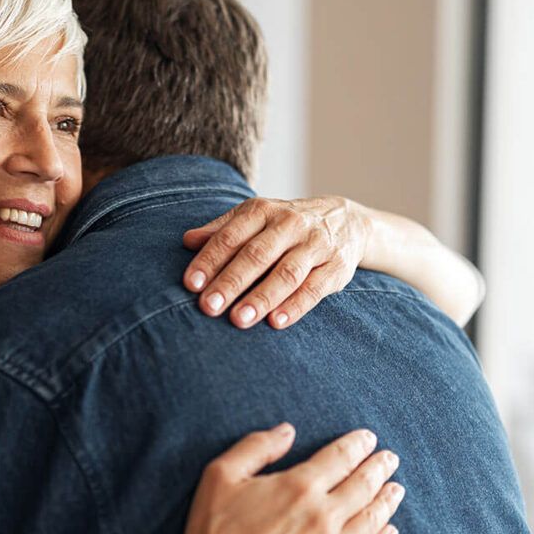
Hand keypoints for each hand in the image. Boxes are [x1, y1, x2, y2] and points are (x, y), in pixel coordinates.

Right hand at [165, 423, 402, 533]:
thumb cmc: (211, 532)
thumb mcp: (220, 476)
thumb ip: (256, 447)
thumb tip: (288, 431)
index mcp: (298, 486)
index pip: (341, 457)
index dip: (358, 445)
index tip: (368, 439)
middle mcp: (323, 516)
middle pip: (363, 486)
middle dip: (379, 468)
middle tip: (390, 459)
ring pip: (372, 521)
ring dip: (387, 501)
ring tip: (396, 490)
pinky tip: (390, 533)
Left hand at [180, 195, 371, 329]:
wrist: (345, 221)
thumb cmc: (285, 225)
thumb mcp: (255, 218)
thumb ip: (222, 230)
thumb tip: (187, 241)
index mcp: (263, 211)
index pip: (231, 236)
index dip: (210, 260)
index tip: (191, 284)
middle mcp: (290, 225)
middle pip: (257, 255)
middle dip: (231, 282)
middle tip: (209, 307)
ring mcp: (316, 245)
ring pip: (286, 273)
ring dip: (262, 298)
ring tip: (239, 320)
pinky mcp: (336, 267)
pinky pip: (315, 288)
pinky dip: (295, 306)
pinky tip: (276, 322)